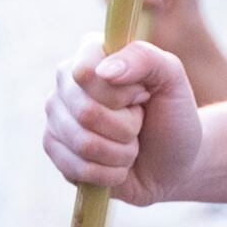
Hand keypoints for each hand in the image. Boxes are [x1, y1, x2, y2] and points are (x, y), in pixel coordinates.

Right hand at [46, 40, 208, 206]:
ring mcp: (56, 116)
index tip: (142, 95)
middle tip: (139, 124)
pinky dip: (110, 173)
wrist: (173, 163)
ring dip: (121, 152)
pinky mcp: (53, 149)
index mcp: (90, 53)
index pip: (86, 72)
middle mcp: (66, 82)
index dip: (120, 94)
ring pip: (83, 143)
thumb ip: (144, 58)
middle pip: (86, 112)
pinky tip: (117, 165)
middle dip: (126, 127)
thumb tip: (104, 71)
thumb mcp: (172, 79)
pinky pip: (78, 168)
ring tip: (130, 145)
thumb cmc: (172, 116)